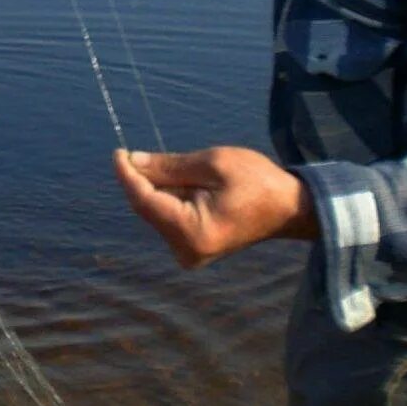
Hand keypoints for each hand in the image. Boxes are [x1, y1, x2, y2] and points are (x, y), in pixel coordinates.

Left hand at [113, 146, 318, 268]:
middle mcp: (186, 250)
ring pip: (157, 211)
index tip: (118, 152)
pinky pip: (169, 217)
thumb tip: (133, 161)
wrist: (288, 208)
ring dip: (161, 187)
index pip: (145, 201)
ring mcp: (188, 253)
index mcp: (193, 232)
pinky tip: (189, 186)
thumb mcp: (213, 163)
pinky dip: (170, 197)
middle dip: (145, 179)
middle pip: (149, 207)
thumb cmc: (257, 181)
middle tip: (144, 153)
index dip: (127, 175)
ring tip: (190, 172)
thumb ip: (170, 166)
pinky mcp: (191, 249)